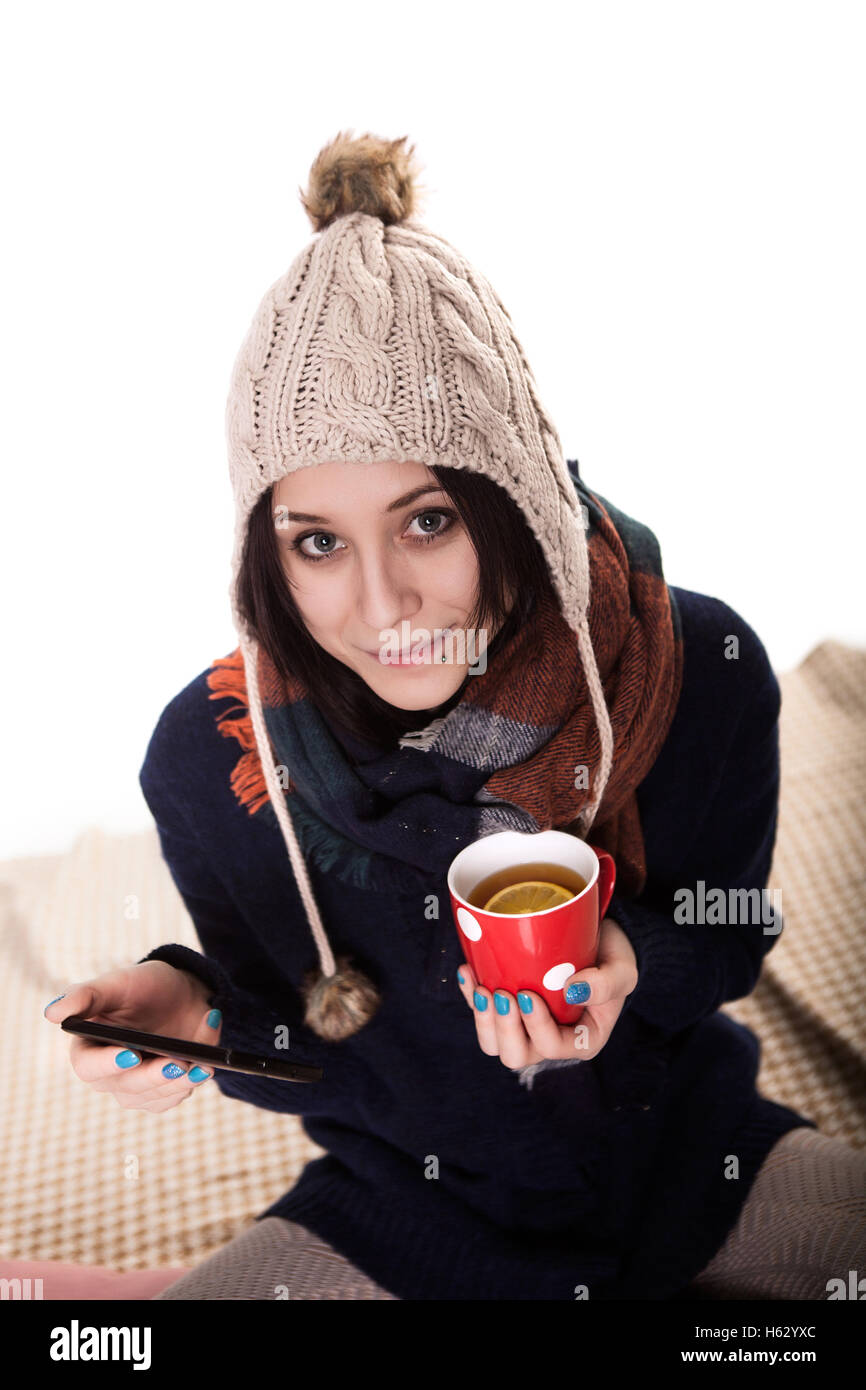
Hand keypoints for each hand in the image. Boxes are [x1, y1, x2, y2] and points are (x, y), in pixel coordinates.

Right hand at [43, 960, 222, 1111]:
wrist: (184, 993)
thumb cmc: (144, 986)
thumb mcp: (117, 982)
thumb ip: (85, 995)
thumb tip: (51, 1013)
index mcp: (89, 1048)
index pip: (88, 1066)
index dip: (108, 1063)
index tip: (132, 1053)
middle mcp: (109, 1075)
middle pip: (127, 1088)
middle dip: (155, 1076)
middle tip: (179, 1063)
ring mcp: (137, 1088)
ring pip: (157, 1096)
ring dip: (183, 1081)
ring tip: (204, 1062)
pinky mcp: (164, 1092)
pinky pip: (179, 1094)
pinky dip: (196, 1077)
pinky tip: (208, 1059)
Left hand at [456, 916, 637, 1069]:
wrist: (599, 939)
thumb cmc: (613, 958)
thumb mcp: (621, 971)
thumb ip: (604, 984)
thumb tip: (571, 991)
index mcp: (581, 1041)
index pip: (551, 1047)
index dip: (535, 1026)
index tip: (527, 994)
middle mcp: (550, 1039)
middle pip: (516, 1055)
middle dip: (504, 1028)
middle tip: (501, 994)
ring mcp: (526, 1026)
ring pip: (493, 1044)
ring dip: (483, 1019)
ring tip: (482, 989)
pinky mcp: (509, 1007)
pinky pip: (482, 1013)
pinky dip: (470, 995)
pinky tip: (468, 972)